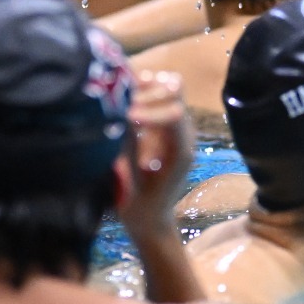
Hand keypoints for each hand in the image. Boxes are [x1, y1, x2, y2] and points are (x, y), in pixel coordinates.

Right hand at [116, 72, 194, 237]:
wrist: (150, 218)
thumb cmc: (139, 206)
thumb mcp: (131, 181)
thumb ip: (129, 148)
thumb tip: (123, 116)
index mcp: (181, 150)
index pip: (175, 114)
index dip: (150, 110)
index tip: (127, 117)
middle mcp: (183, 133)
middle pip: (175, 89)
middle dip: (147, 93)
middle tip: (122, 108)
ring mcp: (174, 126)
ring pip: (167, 86)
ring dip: (143, 88)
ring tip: (121, 101)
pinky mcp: (162, 123)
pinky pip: (156, 94)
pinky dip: (139, 89)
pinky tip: (121, 96)